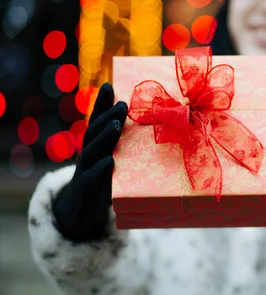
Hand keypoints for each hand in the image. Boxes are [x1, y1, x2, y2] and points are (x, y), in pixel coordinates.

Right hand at [52, 83, 127, 242]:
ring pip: (91, 151)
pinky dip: (100, 169)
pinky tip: (109, 161)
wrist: (83, 209)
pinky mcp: (87, 189)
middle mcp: (89, 153)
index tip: (109, 85)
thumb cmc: (106, 178)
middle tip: (123, 104)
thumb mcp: (116, 158)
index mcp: (96, 143)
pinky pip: (92, 177)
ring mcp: (86, 170)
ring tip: (116, 126)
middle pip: (94, 131)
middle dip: (107, 116)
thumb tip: (153, 123)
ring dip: (104, 137)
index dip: (102, 103)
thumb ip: (129, 142)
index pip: (97, 120)